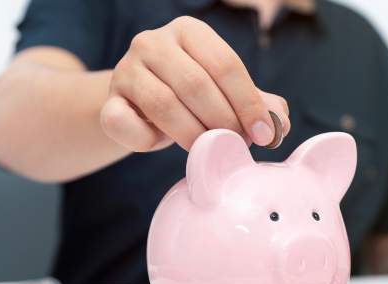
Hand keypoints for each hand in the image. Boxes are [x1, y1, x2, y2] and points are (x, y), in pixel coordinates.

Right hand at [100, 16, 289, 151]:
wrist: (140, 108)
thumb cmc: (191, 99)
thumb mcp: (225, 94)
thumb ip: (256, 103)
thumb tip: (279, 122)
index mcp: (189, 31)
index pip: (226, 64)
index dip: (248, 104)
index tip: (264, 135)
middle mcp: (153, 42)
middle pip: (197, 84)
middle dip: (224, 121)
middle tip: (237, 145)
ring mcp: (125, 69)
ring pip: (165, 105)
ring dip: (194, 135)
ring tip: (210, 149)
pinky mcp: (108, 101)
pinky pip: (126, 124)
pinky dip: (148, 141)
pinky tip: (164, 145)